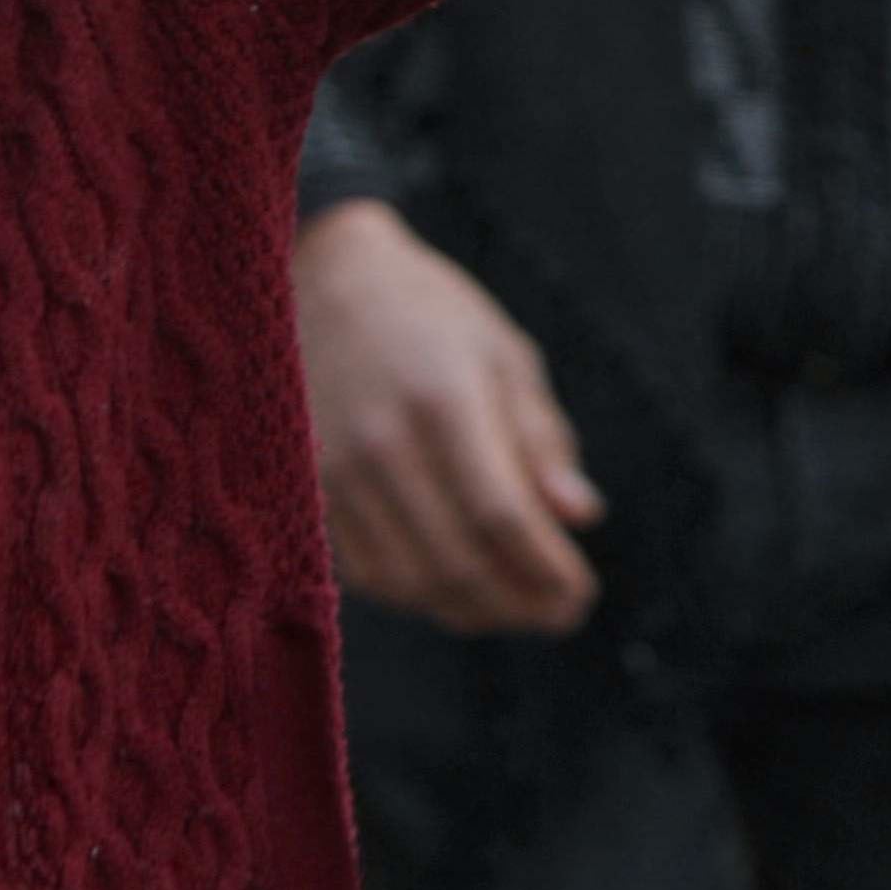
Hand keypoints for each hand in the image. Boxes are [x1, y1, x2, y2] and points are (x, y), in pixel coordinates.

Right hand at [296, 196, 605, 634]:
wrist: (322, 276)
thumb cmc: (430, 313)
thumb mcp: (504, 354)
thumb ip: (541, 437)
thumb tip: (580, 517)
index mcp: (443, 400)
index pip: (502, 517)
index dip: (548, 571)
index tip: (582, 594)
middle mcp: (383, 441)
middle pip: (456, 562)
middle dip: (519, 605)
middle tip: (557, 613)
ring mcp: (336, 469)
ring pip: (410, 580)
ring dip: (470, 611)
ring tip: (512, 607)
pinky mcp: (308, 487)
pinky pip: (366, 572)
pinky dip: (417, 595)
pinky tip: (452, 584)